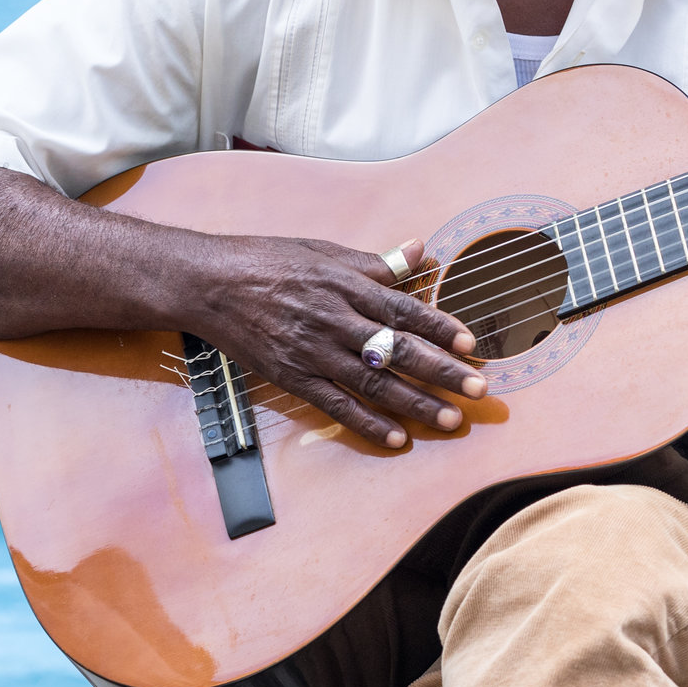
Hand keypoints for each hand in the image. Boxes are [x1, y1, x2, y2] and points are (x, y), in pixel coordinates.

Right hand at [175, 235, 481, 449]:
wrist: (208, 284)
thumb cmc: (266, 261)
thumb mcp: (322, 250)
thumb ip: (374, 261)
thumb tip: (420, 249)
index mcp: (343, 283)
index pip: (402, 308)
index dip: (439, 326)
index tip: (471, 342)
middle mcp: (332, 319)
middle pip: (396, 348)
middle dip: (442, 370)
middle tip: (479, 387)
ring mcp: (312, 351)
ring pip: (373, 381)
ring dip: (415, 402)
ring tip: (451, 418)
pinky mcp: (292, 376)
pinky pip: (335, 404)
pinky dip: (366, 422)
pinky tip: (395, 437)